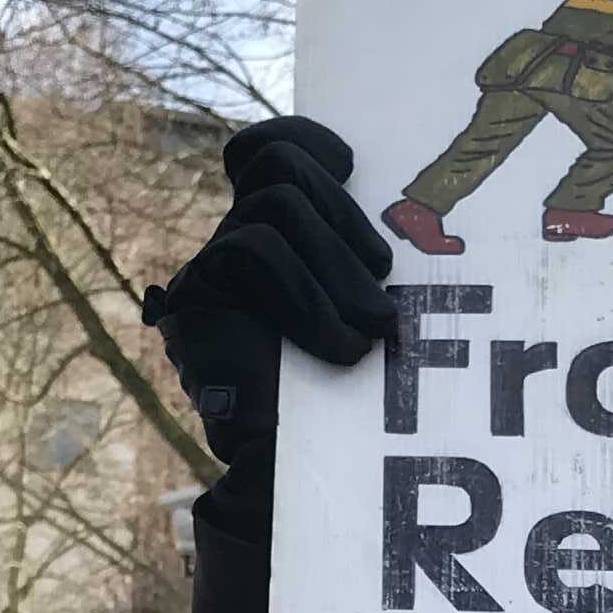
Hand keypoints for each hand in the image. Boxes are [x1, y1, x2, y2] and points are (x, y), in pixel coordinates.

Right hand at [146, 117, 392, 469]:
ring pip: (274, 205)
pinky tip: (340, 347)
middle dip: (343, 215)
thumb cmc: (353, 401)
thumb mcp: (369, 311)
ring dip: (337, 264)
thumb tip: (417, 213)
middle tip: (384, 284)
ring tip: (373, 325)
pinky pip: (253, 249)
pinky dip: (309, 297)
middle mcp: (231, 243)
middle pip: (277, 165)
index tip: (353, 163)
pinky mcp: (196, 300)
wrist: (301, 474)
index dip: (304, 138)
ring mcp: (209, 269)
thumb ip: (366, 261)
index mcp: (274, 238)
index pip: (266, 149)